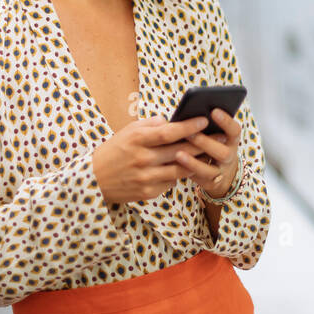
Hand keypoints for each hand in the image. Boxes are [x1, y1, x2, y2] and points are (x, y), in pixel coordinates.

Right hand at [91, 115, 209, 202]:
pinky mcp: (147, 193)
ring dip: (197, 161)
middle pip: (180, 151)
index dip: (189, 126)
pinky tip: (188, 168)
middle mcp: (142, 159)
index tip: (204, 120)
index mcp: (137, 139)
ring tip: (210, 153)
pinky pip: (171, 182)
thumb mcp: (129, 131)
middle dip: (202, 143)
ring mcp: (145, 178)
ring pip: (180, 169)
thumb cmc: (115, 150)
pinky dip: (179, 175)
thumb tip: (175, 122)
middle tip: (220, 137)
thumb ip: (152, 125)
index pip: (169, 132)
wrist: (94, 180)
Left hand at [175, 108, 240, 198]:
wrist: (221, 171)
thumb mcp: (214, 133)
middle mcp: (229, 156)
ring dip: (193, 162)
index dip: (226, 121)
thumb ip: (204, 125)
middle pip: (223, 153)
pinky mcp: (209, 183)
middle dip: (206, 143)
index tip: (214, 111)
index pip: (234, 130)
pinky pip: (198, 179)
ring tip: (178, 154)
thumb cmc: (212, 144)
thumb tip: (185, 114)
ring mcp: (220, 172)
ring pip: (209, 170)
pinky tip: (175, 165)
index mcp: (231, 140)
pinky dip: (186, 172)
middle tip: (190, 134)